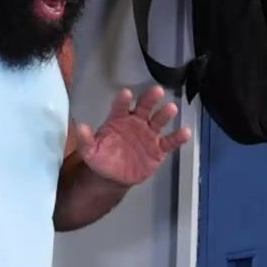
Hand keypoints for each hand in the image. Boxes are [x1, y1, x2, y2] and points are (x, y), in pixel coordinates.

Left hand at [75, 86, 191, 187]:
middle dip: (149, 99)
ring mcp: (149, 134)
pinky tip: (186, 132)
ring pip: (158, 121)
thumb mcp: (90, 151)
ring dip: (165, 114)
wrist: (113, 176)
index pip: (120, 107)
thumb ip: (86, 139)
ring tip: (171, 108)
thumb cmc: (102, 158)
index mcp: (118, 119)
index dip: (123, 101)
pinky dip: (178, 138)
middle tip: (157, 90)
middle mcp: (136, 122)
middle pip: (143, 108)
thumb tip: (80, 126)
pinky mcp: (159, 149)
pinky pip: (169, 142)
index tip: (126, 93)